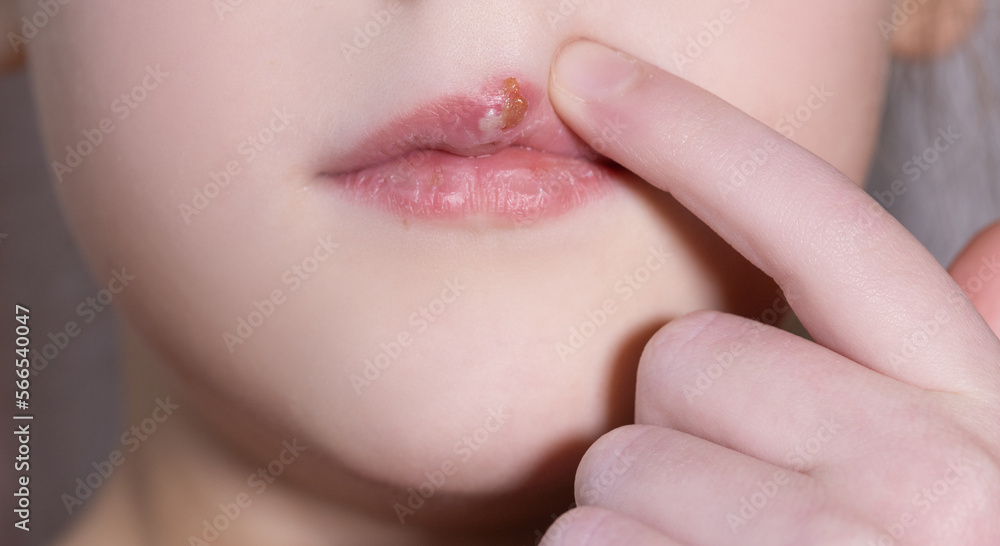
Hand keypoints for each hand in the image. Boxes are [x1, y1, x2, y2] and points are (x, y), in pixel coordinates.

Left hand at [540, 40, 999, 545]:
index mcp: (977, 421)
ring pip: (615, 470)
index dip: (697, 135)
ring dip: (634, 526)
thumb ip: (972, 367)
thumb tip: (995, 242)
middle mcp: (933, 484)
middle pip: (683, 358)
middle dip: (679, 426)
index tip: (586, 75)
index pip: (820, 226)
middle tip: (739, 505)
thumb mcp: (969, 480)